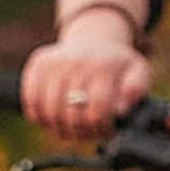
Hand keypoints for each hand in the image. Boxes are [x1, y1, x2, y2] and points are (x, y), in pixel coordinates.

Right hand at [22, 16, 150, 140]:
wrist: (96, 39)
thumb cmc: (117, 65)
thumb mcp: (138, 72)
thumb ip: (137, 90)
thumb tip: (121, 108)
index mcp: (103, 67)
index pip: (97, 111)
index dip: (101, 129)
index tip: (106, 130)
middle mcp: (77, 62)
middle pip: (72, 116)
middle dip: (82, 131)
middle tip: (89, 131)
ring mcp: (54, 62)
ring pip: (49, 113)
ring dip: (61, 128)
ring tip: (72, 126)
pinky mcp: (38, 64)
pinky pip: (31, 102)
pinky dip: (40, 116)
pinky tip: (54, 117)